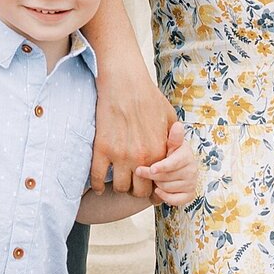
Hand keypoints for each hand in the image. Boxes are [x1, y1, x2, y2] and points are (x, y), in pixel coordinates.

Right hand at [92, 52, 174, 193]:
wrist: (125, 82)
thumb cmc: (148, 97)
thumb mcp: (170, 118)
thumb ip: (173, 140)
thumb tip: (175, 152)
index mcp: (159, 151)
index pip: (159, 184)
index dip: (154, 187)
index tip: (148, 184)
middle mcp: (141, 158)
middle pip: (139, 191)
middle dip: (137, 190)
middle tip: (133, 183)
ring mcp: (120, 155)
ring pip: (119, 187)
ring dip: (120, 186)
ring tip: (118, 180)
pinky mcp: (101, 149)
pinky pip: (98, 177)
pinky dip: (98, 185)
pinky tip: (100, 186)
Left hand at [145, 119, 201, 207]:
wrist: (178, 165)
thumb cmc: (170, 153)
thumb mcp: (171, 144)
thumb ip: (173, 137)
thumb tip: (178, 125)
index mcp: (186, 155)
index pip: (174, 163)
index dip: (162, 167)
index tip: (151, 169)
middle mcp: (192, 170)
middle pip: (166, 177)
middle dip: (153, 176)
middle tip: (142, 171)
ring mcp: (192, 183)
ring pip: (168, 188)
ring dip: (158, 184)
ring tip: (155, 177)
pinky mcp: (190, 194)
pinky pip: (175, 200)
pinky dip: (165, 196)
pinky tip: (158, 190)